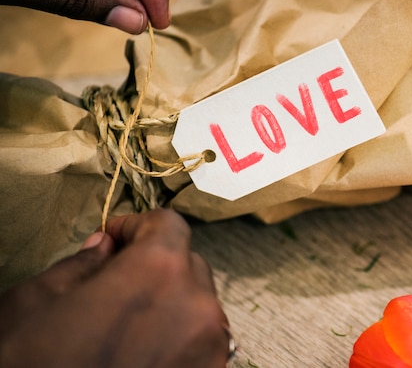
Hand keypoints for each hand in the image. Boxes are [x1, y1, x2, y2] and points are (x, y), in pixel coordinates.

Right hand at [0, 209, 231, 367]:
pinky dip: (178, 336)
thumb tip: (104, 247)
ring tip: (127, 324)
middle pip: (187, 264)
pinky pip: (201, 341)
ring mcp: (211, 348)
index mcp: (158, 271)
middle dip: (155, 264)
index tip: (115, 239)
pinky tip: (142, 351)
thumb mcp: (37, 303)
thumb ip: (81, 263)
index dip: (137, 226)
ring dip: (169, 302)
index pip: (168, 224)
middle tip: (116, 281)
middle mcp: (197, 306)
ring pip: (198, 304)